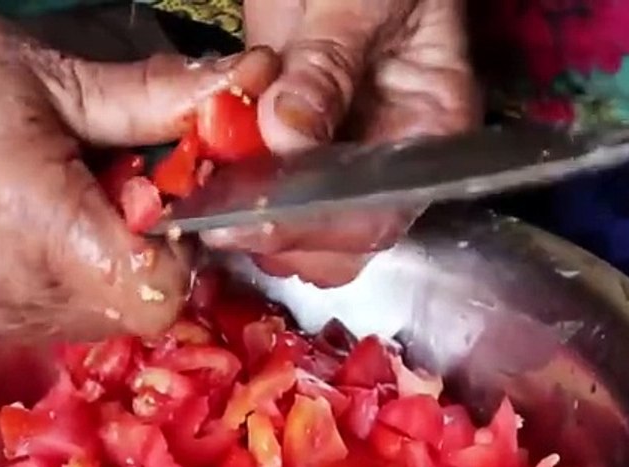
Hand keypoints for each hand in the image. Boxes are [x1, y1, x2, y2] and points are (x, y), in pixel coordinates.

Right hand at [0, 0, 277, 339]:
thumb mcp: (59, 77)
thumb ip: (162, 101)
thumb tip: (250, 89)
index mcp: (30, 219)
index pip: (152, 295)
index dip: (177, 258)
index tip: (168, 215)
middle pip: (122, 315)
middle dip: (137, 262)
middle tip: (113, 200)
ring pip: (80, 325)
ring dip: (92, 277)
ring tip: (59, 210)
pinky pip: (29, 323)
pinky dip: (47, 287)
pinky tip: (21, 232)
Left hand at [205, 0, 480, 285]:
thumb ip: (326, 67)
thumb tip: (288, 137)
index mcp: (431, 127)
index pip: (384, 211)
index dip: (324, 230)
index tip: (261, 220)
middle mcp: (387, 149)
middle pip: (342, 238)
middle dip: (282, 238)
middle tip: (217, 221)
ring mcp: (336, 141)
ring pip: (297, 219)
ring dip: (250, 217)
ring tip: (202, 201)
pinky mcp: (287, 125)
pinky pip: (261, 177)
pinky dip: (230, 184)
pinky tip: (197, 176)